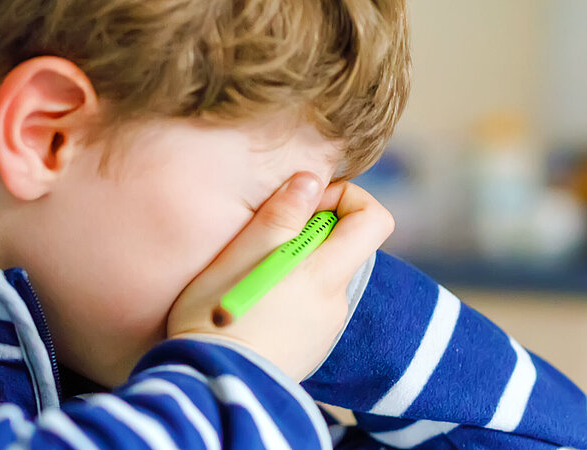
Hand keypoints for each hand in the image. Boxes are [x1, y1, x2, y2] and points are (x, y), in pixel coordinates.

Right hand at [165, 173, 393, 380]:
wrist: (212, 389)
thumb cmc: (216, 319)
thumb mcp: (239, 256)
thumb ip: (279, 216)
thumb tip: (310, 180)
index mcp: (324, 274)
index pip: (374, 220)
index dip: (346, 199)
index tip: (304, 205)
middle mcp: (335, 301)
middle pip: (343, 248)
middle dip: (308, 234)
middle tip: (263, 243)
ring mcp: (326, 328)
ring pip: (322, 278)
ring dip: (295, 269)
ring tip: (249, 282)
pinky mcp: (313, 348)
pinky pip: (311, 308)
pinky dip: (290, 299)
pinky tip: (255, 311)